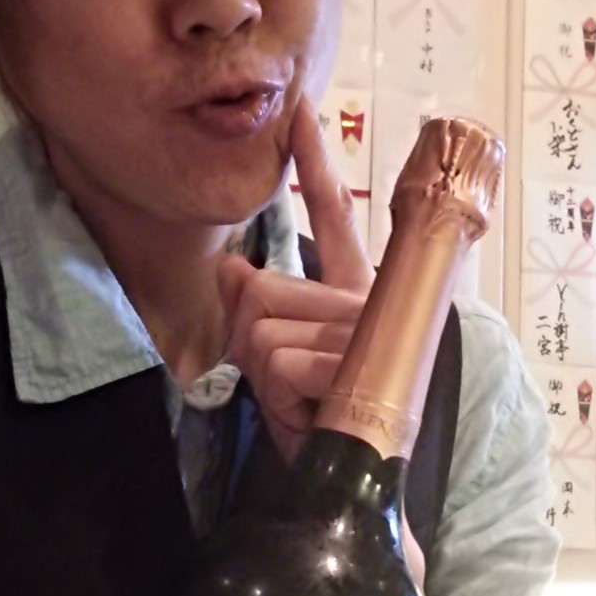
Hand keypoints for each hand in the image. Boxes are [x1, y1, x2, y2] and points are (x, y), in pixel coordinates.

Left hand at [217, 96, 424, 586]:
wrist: (352, 485)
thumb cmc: (319, 421)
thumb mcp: (276, 361)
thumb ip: (256, 309)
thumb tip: (230, 268)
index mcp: (352, 292)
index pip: (332, 217)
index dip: (316, 163)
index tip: (303, 111)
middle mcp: (364, 302)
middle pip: (263, 289)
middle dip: (250, 342)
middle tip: (284, 385)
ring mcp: (364, 331)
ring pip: (264, 328)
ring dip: (264, 376)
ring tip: (301, 404)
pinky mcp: (358, 363)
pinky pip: (279, 362)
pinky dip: (278, 397)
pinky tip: (310, 416)